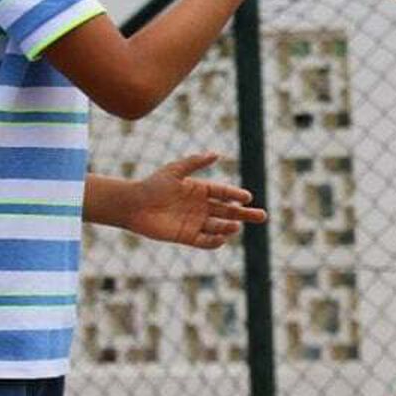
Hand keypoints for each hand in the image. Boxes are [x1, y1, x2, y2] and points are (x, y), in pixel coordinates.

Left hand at [125, 153, 265, 247]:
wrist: (133, 205)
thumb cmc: (153, 185)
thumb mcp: (174, 171)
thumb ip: (195, 163)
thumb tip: (217, 154)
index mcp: (200, 190)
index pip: (224, 192)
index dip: (236, 195)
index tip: (247, 197)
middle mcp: (200, 207)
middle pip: (228, 211)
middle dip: (245, 214)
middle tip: (262, 216)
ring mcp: (195, 222)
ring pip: (219, 226)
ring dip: (229, 227)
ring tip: (235, 226)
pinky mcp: (186, 236)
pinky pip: (205, 241)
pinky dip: (214, 242)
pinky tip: (222, 238)